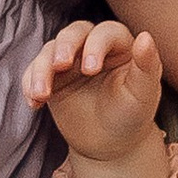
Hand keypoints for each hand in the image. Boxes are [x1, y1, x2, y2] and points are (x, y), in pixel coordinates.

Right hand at [23, 18, 164, 167]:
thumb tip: (145, 36)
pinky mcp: (51, 79)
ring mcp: (69, 62)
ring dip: (41, 69)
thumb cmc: (132, 116)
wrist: (112, 145)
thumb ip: (147, 65)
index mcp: (120, 45)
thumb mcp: (143, 93)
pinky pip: (33, 73)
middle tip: (60, 65)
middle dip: (64, 46)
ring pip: (49, 51)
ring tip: (41, 94)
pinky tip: (34, 102)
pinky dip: (30, 84)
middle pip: (73, 32)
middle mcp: (92, 48)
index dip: (96, 45)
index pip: (105, 32)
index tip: (90, 69)